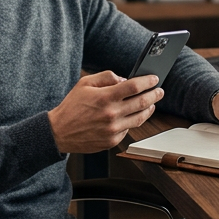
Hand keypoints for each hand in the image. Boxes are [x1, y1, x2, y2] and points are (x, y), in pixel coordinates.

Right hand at [48, 71, 162, 153]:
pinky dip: (133, 121)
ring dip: (149, 109)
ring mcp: (113, 130)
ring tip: (152, 103)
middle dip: (155, 95)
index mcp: (105, 97)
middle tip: (159, 91)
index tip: (154, 78)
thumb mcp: (85, 83)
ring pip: (140, 118)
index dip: (147, 81)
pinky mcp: (112, 141)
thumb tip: (124, 79)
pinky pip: (129, 129)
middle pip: (142, 102)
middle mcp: (111, 114)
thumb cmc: (71, 107)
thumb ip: (106, 77)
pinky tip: (133, 115)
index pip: (134, 87)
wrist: (59, 132)